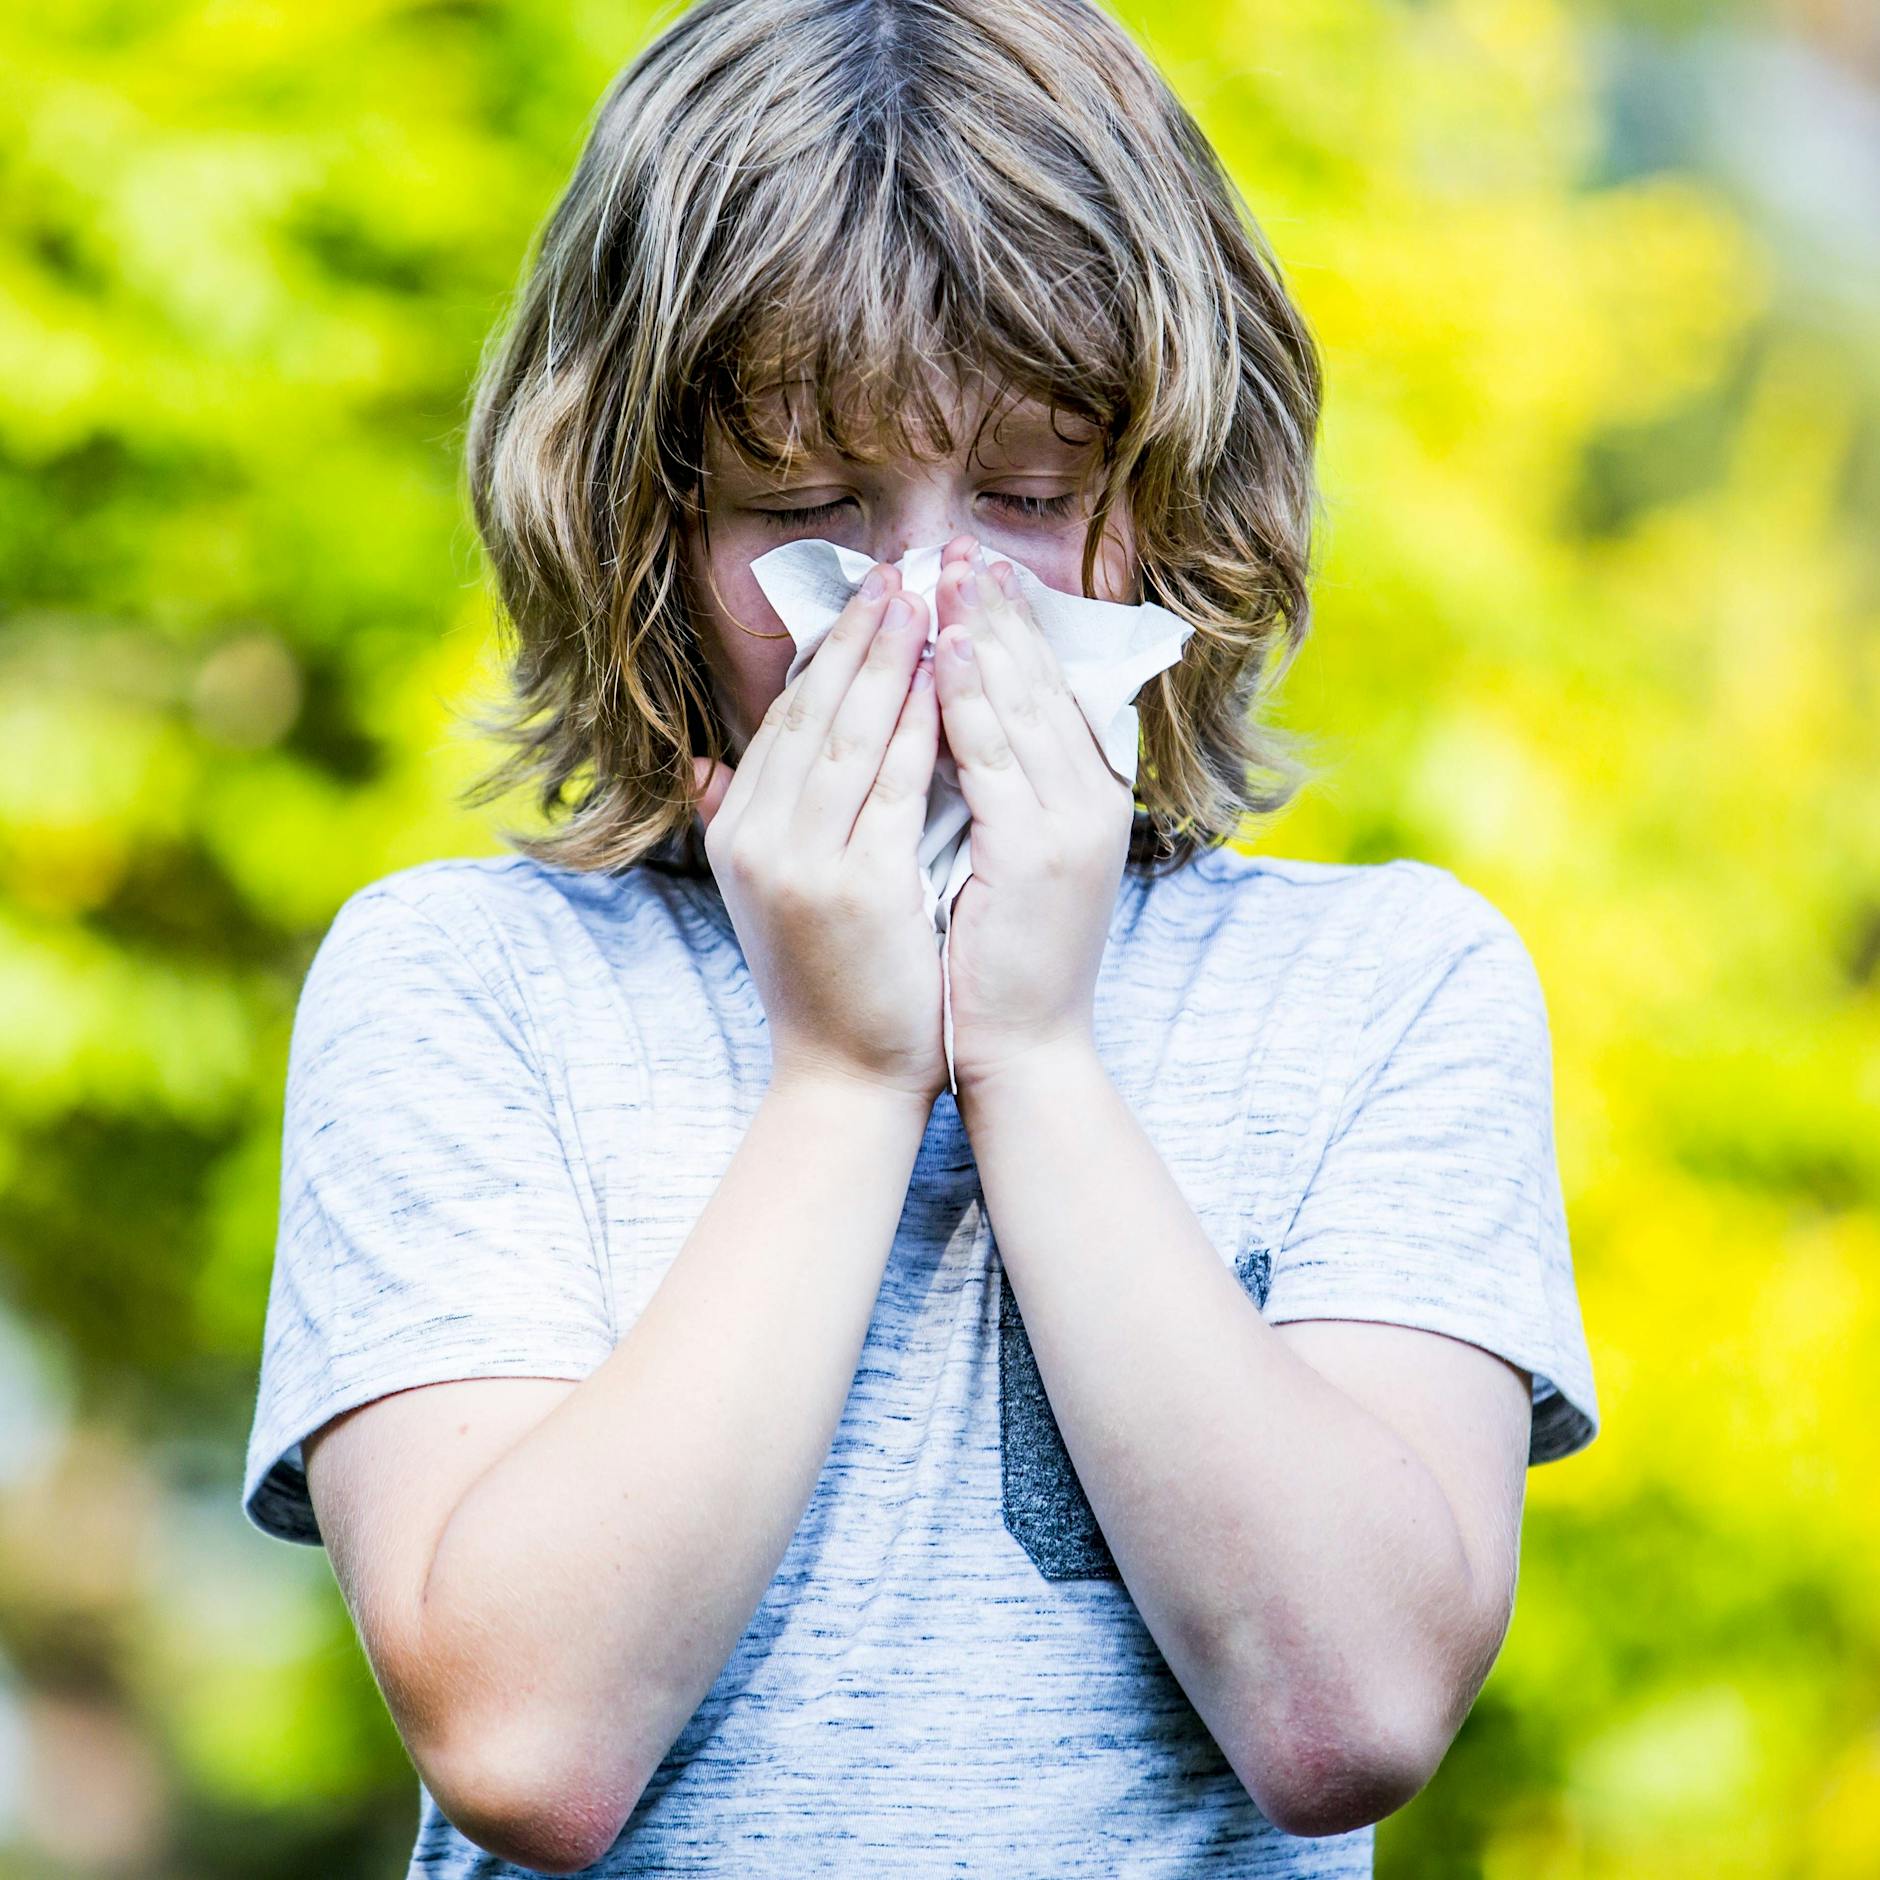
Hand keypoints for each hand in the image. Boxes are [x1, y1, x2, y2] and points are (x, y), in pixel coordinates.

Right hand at [692, 562, 945, 1107]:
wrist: (842, 1077)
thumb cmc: (825, 984)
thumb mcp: (764, 898)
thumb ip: (736, 823)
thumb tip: (707, 765)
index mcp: (739, 834)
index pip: (787, 722)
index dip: (829, 656)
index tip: (866, 600)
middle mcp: (759, 839)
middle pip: (815, 714)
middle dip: (860, 637)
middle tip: (901, 574)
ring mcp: (803, 861)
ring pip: (852, 736)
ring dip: (892, 661)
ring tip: (927, 602)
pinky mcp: (857, 886)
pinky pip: (896, 786)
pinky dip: (921, 726)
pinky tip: (946, 680)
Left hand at [929, 538, 1134, 1095]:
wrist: (1025, 1052)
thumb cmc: (1000, 961)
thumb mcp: (1007, 861)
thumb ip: (993, 793)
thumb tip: (957, 728)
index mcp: (1087, 798)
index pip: (1054, 689)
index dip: (1017, 627)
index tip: (978, 572)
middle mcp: (1091, 800)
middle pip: (1043, 680)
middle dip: (996, 610)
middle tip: (957, 546)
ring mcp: (1071, 823)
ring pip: (1022, 705)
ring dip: (980, 632)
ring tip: (945, 572)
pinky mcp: (1039, 852)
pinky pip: (994, 757)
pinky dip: (967, 699)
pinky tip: (938, 653)